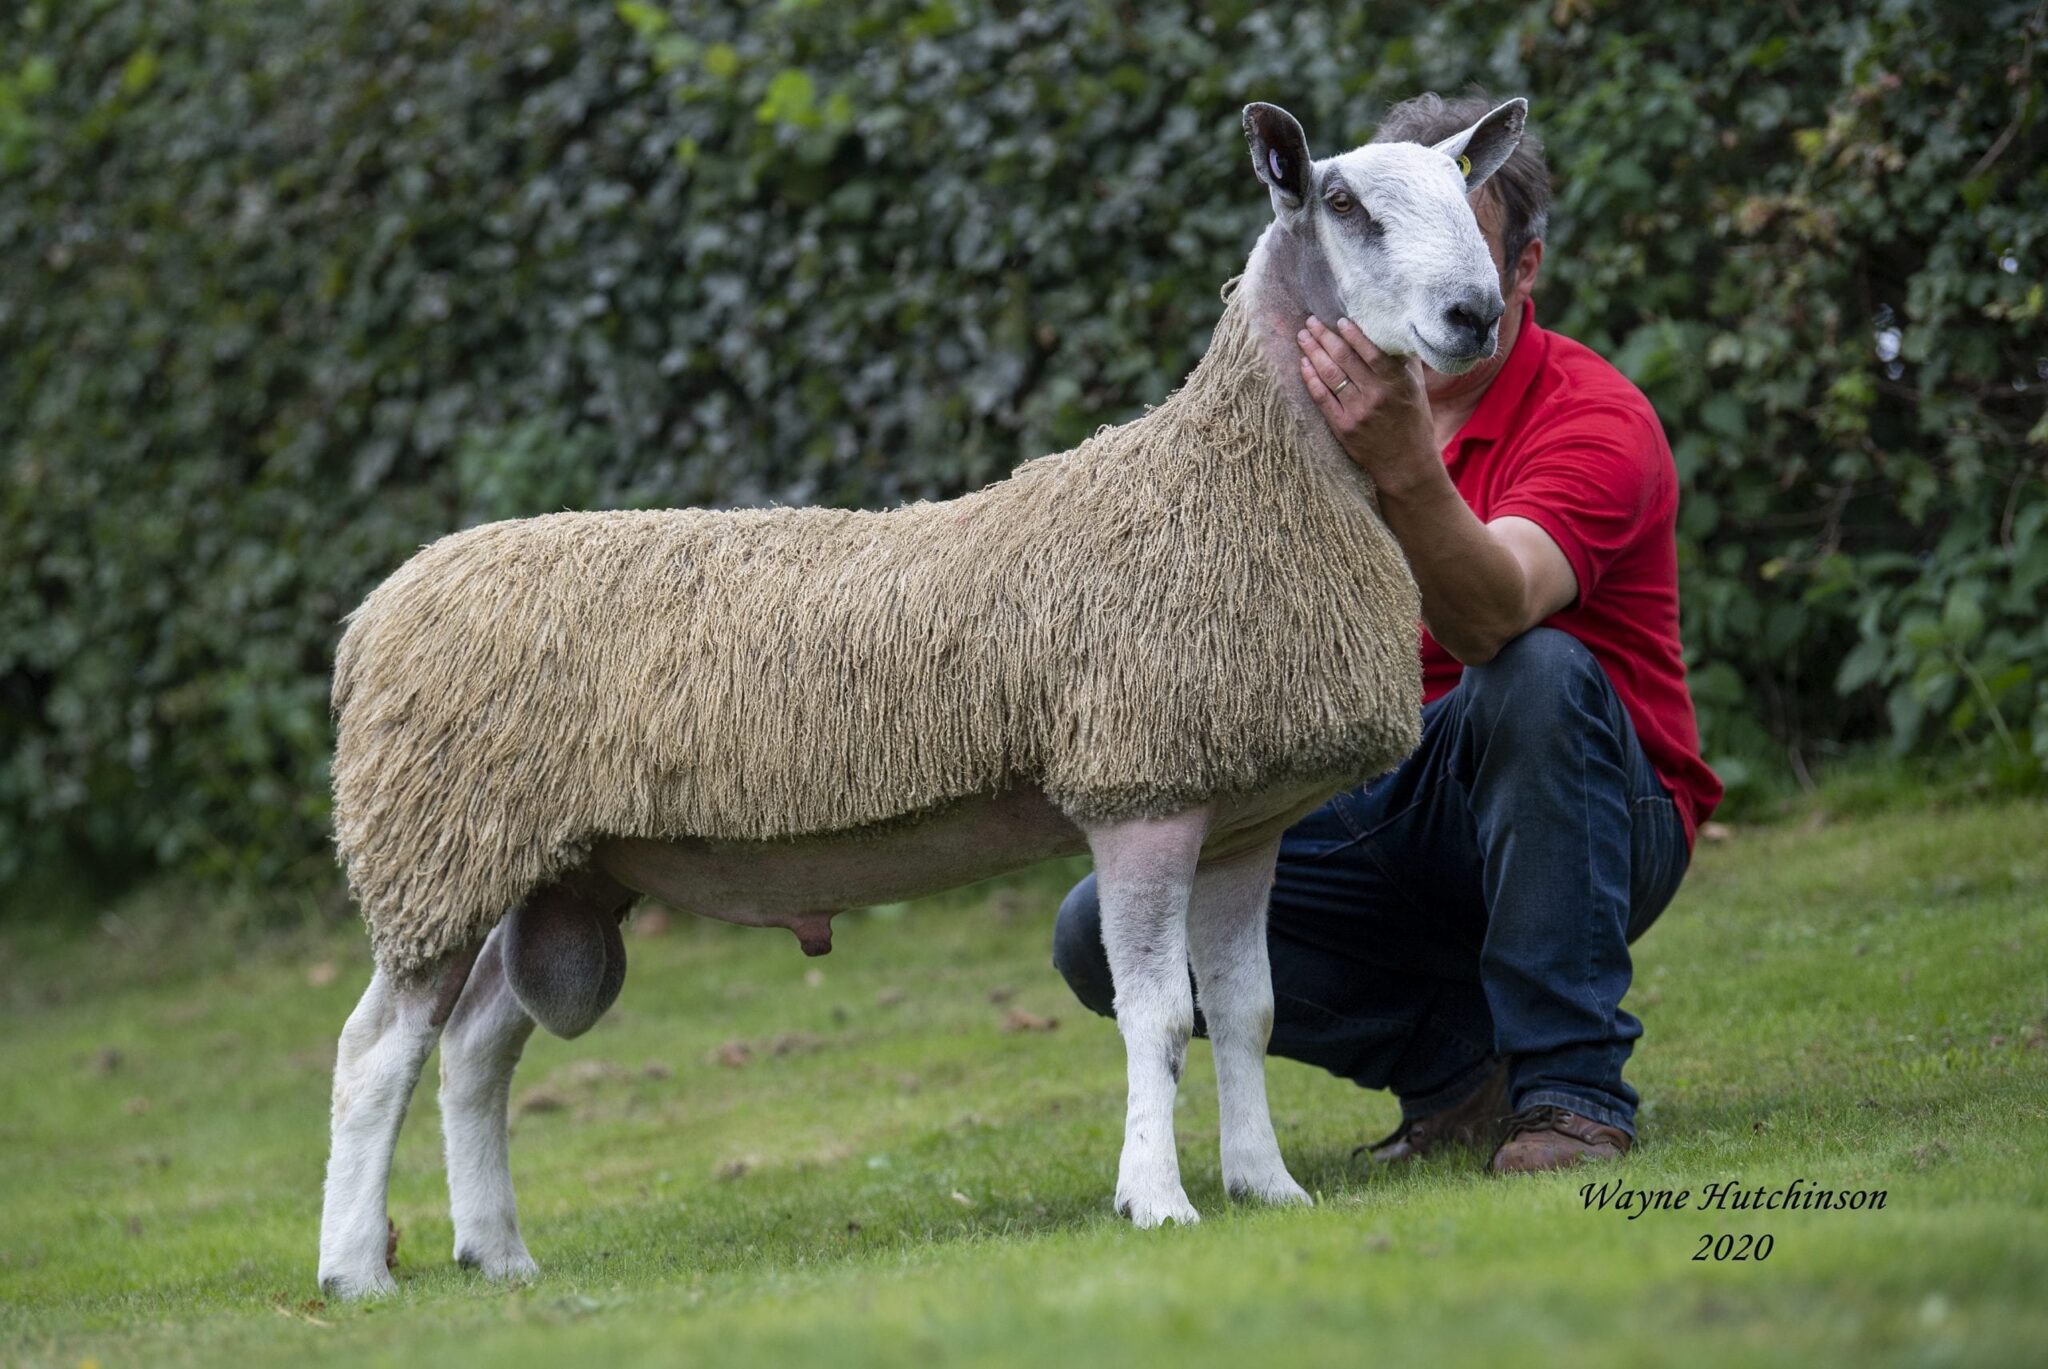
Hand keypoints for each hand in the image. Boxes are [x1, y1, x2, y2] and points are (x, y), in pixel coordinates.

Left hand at [1295, 316, 1436, 492]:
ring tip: (1303, 336)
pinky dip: (1311, 379)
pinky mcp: (1343, 428)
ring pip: (1330, 376)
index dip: (1354, 335)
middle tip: (1311, 321)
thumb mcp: (1415, 388)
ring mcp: (1357, 413)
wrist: (1406, 463)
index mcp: (1397, 383)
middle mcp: (1376, 396)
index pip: (1372, 353)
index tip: (1339, 320)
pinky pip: (1322, 398)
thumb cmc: (1413, 420)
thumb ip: (1403, 361)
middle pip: (1345, 360)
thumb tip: (1391, 330)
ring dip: (1313, 353)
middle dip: (1325, 337)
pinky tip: (1303, 364)